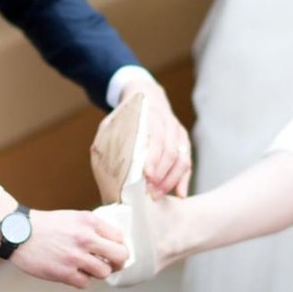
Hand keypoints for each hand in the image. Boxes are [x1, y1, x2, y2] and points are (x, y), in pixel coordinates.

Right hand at [12, 209, 128, 288]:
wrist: (19, 233)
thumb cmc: (45, 226)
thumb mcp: (73, 217)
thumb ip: (92, 228)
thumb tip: (111, 244)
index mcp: (89, 221)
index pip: (119, 237)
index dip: (118, 246)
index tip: (112, 251)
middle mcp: (85, 238)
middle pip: (120, 256)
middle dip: (118, 263)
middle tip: (111, 264)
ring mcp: (75, 257)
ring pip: (105, 273)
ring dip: (98, 273)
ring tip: (87, 268)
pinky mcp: (64, 273)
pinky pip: (86, 283)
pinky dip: (81, 280)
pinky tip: (73, 272)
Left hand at [118, 79, 191, 197]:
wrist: (148, 95)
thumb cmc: (128, 113)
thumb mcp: (113, 120)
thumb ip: (108, 138)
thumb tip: (104, 166)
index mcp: (151, 116)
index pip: (156, 139)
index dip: (153, 158)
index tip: (146, 176)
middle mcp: (169, 124)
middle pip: (171, 152)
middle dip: (161, 175)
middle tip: (150, 193)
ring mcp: (179, 134)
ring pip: (182, 159)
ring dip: (171, 180)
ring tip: (158, 195)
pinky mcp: (184, 143)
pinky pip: (188, 163)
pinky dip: (184, 180)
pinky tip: (180, 194)